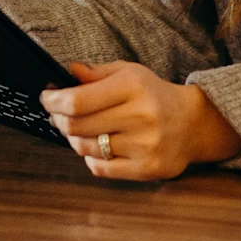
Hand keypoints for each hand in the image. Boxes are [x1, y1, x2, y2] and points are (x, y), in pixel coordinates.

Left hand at [39, 61, 204, 180]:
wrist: (193, 123)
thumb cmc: (155, 95)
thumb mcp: (130, 73)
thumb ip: (98, 73)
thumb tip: (70, 71)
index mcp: (133, 86)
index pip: (78, 100)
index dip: (54, 102)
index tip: (47, 99)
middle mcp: (140, 115)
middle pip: (76, 126)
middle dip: (58, 120)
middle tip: (57, 116)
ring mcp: (144, 145)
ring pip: (85, 148)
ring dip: (74, 139)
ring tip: (79, 131)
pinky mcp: (147, 168)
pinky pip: (101, 168)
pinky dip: (90, 158)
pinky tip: (96, 148)